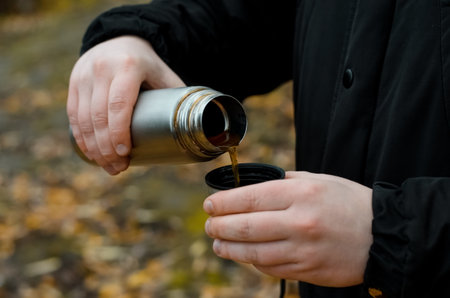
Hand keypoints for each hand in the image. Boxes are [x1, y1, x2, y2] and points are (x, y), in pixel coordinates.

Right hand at [67, 36, 184, 174]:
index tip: (124, 154)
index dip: (119, 132)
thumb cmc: (148, 64)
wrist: (121, 38)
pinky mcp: (74, 82)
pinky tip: (91, 153)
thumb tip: (194, 129)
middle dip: (106, 148)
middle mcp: (102, 69)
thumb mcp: (164, 74)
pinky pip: (73, 114)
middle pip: (99, 116)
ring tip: (107, 166)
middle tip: (118, 168)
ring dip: (93, 147)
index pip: (119, 104)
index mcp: (128, 66)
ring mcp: (84, 75)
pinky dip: (81, 137)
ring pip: (83, 118)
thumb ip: (177, 97)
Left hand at [203, 171, 372, 286]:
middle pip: (245, 227)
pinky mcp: (307, 271)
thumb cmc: (349, 203)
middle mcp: (299, 222)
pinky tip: (245, 255)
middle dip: (219, 227)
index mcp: (301, 194)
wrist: (383, 236)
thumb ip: (284, 181)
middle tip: (209, 225)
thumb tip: (251, 186)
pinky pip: (270, 268)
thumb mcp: (318, 180)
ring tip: (218, 243)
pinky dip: (252, 262)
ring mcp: (302, 250)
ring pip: (253, 253)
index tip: (210, 205)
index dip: (223, 202)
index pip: (249, 198)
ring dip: (229, 249)